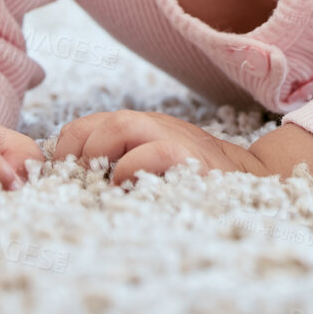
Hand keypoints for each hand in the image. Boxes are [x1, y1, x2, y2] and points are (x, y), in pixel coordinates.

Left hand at [52, 110, 269, 184]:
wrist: (249, 176)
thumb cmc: (191, 177)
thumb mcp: (152, 162)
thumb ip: (119, 163)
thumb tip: (70, 187)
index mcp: (135, 128)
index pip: (81, 128)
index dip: (64, 153)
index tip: (62, 183)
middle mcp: (150, 126)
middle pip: (94, 123)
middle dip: (77, 155)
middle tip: (79, 187)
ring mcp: (171, 137)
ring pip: (120, 125)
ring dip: (100, 156)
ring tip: (104, 186)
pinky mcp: (190, 159)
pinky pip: (153, 153)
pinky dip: (133, 169)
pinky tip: (131, 190)